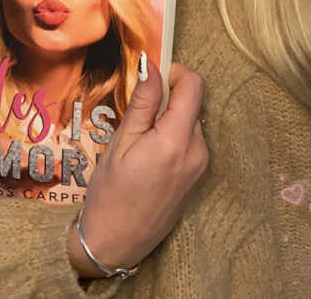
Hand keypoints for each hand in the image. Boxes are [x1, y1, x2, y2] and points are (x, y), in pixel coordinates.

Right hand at [70, 57, 207, 276]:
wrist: (114, 245)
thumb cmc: (110, 194)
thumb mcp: (121, 142)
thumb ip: (143, 102)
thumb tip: (151, 64)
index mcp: (177, 139)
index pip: (194, 85)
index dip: (174, 73)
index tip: (152, 79)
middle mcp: (197, 150)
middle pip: (192, 103)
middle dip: (167, 99)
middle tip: (137, 115)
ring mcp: (200, 165)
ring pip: (190, 121)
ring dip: (169, 119)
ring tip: (139, 141)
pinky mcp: (197, 176)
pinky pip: (189, 141)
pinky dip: (172, 137)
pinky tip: (148, 156)